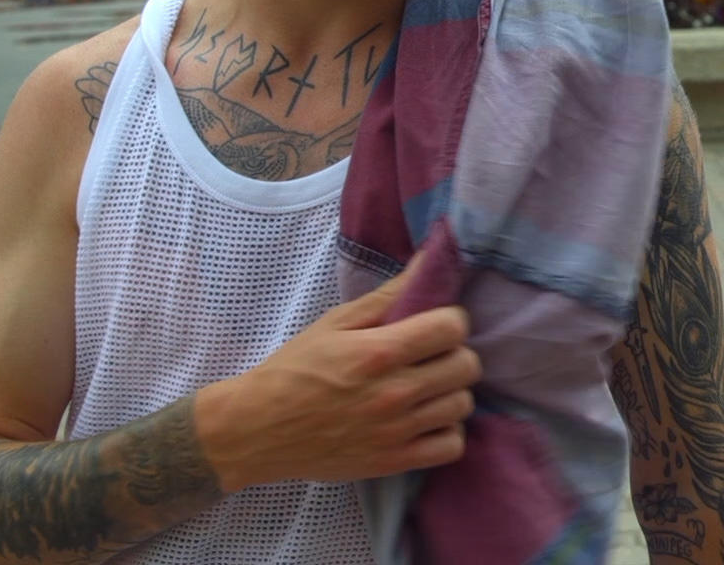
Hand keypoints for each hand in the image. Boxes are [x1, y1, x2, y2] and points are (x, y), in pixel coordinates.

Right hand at [193, 256, 479, 489]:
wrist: (257, 429)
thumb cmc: (294, 370)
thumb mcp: (334, 323)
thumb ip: (386, 295)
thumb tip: (429, 260)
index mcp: (379, 352)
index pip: (452, 327)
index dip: (450, 320)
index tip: (435, 324)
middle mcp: (394, 392)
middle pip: (466, 366)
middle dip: (454, 353)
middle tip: (431, 355)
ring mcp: (397, 431)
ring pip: (462, 404)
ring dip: (450, 391)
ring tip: (426, 387)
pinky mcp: (395, 462)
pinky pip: (451, 445)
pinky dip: (446, 431)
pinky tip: (425, 420)